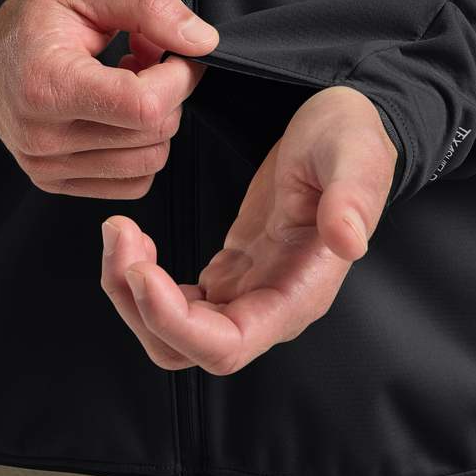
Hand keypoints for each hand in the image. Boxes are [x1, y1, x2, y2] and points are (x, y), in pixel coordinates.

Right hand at [0, 0, 218, 197]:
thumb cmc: (36, 18)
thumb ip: (150, 7)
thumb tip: (203, 42)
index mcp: (47, 85)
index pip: (145, 105)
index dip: (180, 78)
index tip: (178, 53)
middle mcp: (42, 137)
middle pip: (153, 134)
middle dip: (170, 95)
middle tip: (149, 61)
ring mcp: (46, 166)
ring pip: (149, 163)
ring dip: (156, 122)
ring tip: (130, 85)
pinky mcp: (55, 183)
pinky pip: (133, 183)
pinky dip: (140, 149)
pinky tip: (120, 116)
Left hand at [100, 84, 397, 372]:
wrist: (344, 126)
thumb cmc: (352, 139)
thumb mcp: (356, 155)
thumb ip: (353, 198)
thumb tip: (350, 241)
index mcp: (301, 292)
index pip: (227, 345)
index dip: (174, 323)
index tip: (140, 270)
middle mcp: (271, 306)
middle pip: (186, 349)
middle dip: (139, 306)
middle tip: (118, 237)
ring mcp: (248, 292)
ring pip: (172, 331)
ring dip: (131, 294)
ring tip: (118, 232)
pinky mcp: (230, 272)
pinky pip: (174, 301)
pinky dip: (142, 278)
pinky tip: (135, 238)